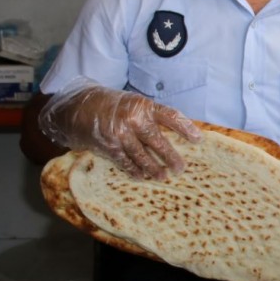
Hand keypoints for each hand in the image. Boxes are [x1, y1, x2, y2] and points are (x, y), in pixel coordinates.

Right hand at [38, 79, 201, 178]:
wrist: (80, 106)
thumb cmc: (113, 106)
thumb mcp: (134, 104)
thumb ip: (152, 117)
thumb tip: (175, 136)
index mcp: (144, 105)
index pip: (171, 116)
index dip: (186, 128)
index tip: (198, 140)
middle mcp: (133, 118)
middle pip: (158, 141)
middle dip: (171, 157)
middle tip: (180, 168)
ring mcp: (120, 132)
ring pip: (142, 155)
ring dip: (153, 168)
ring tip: (162, 176)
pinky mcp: (109, 145)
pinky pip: (126, 162)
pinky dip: (134, 170)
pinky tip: (141, 176)